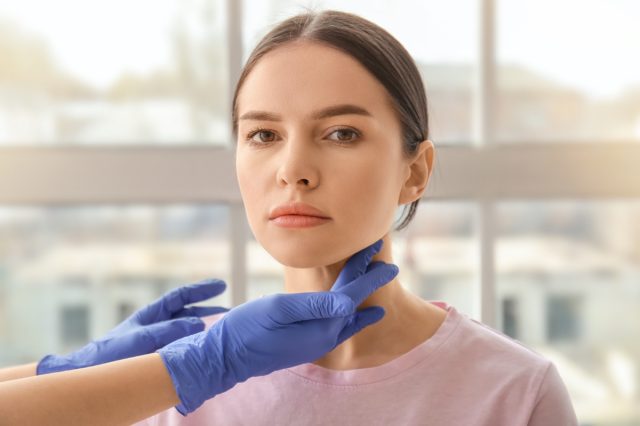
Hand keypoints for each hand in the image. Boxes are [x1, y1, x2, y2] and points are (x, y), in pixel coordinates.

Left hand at [37, 279, 228, 373]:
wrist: (91, 372)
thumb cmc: (112, 353)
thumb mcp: (141, 338)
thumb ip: (169, 330)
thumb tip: (199, 323)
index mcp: (153, 313)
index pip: (182, 296)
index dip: (202, 289)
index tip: (221, 285)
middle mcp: (158, 324)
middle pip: (189, 311)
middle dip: (209, 309)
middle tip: (230, 310)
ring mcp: (159, 339)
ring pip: (188, 330)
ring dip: (206, 328)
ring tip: (224, 330)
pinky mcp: (159, 355)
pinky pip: (183, 346)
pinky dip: (197, 344)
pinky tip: (206, 350)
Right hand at [158, 239, 398, 414]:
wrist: (226, 358)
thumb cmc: (247, 329)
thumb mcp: (278, 310)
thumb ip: (315, 305)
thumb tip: (350, 301)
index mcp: (321, 326)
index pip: (351, 292)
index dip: (366, 271)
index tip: (378, 250)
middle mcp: (325, 337)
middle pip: (353, 302)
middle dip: (368, 280)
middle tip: (386, 261)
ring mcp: (317, 343)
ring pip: (348, 313)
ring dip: (361, 294)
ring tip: (375, 279)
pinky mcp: (307, 344)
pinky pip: (339, 325)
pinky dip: (353, 316)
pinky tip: (359, 313)